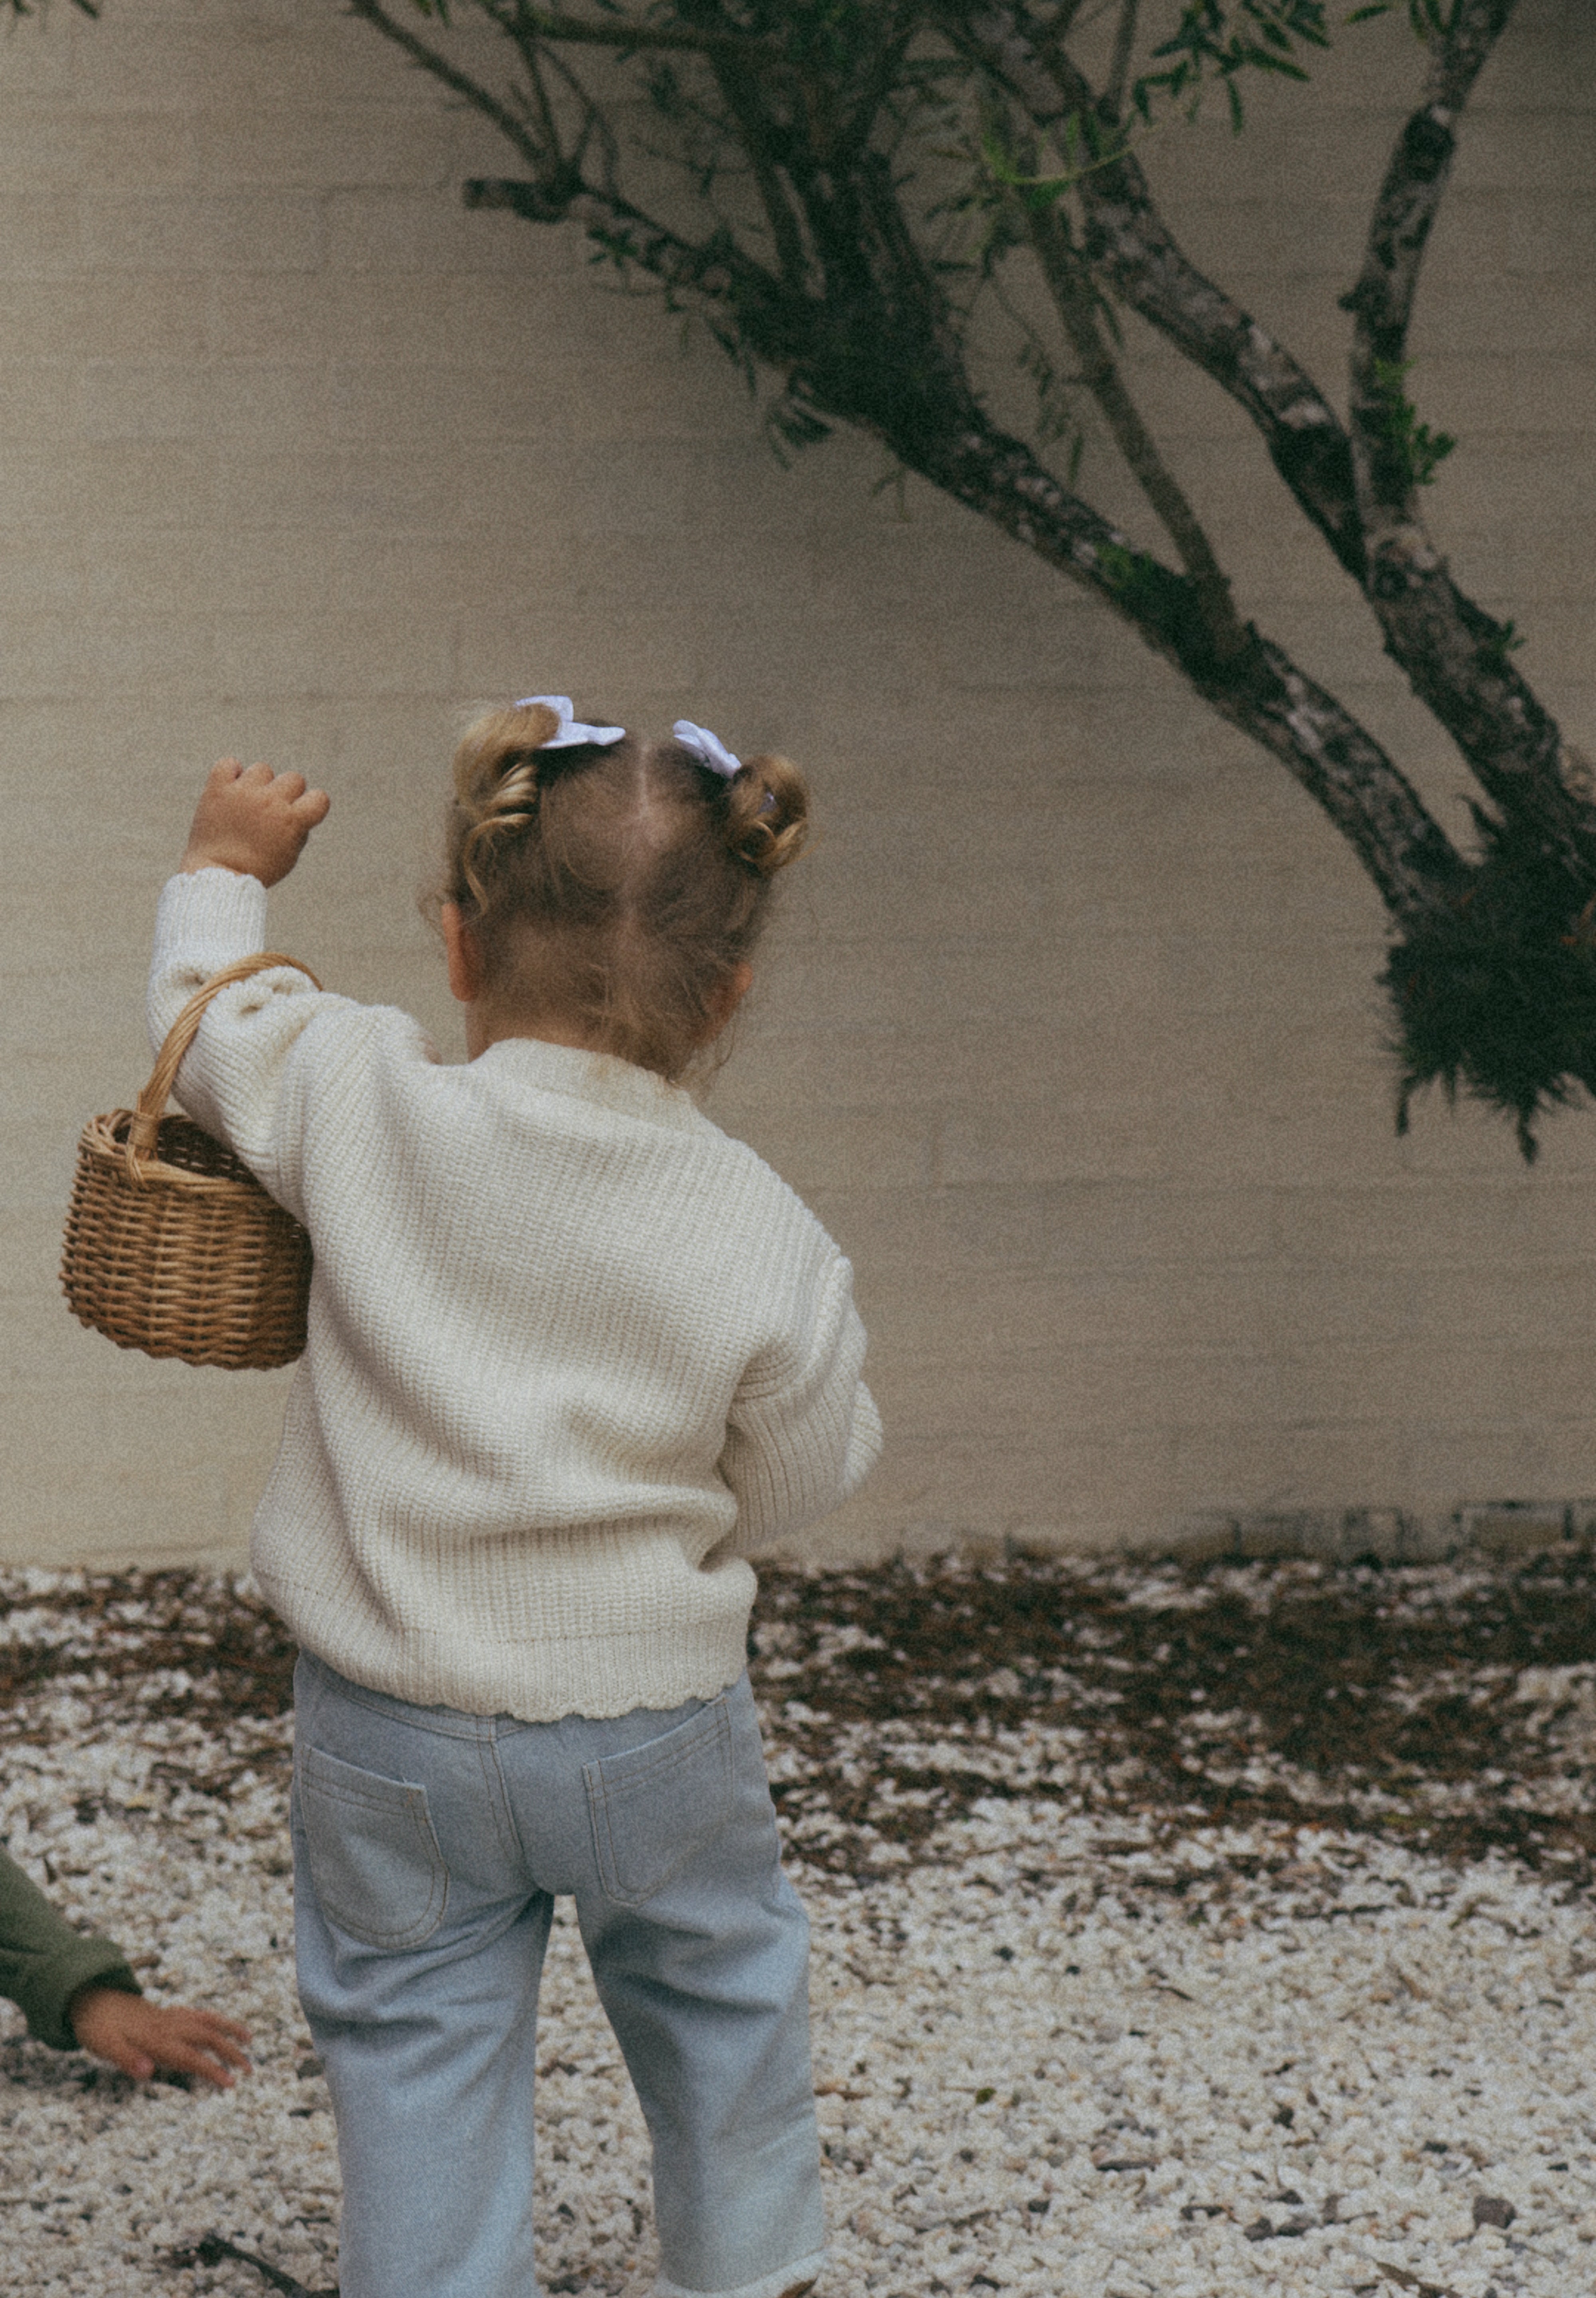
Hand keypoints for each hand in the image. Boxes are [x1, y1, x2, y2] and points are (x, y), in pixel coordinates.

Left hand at [68, 1984, 252, 2088]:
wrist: (90, 1997)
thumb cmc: (96, 2027)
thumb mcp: (105, 2046)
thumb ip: (127, 2059)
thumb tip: (149, 2072)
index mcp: (157, 2038)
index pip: (192, 2056)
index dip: (213, 2070)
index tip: (231, 2083)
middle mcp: (168, 2026)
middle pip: (208, 2037)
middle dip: (231, 2052)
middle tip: (250, 2069)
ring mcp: (169, 2017)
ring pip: (207, 2021)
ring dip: (229, 2029)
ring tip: (248, 2038)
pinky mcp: (165, 2012)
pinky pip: (196, 2013)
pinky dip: (213, 2019)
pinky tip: (217, 2025)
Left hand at [181, 758, 329, 886]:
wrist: (218, 874)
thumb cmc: (257, 869)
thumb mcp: (290, 855)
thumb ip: (300, 828)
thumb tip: (298, 805)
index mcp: (292, 820)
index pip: (320, 797)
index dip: (312, 806)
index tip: (300, 816)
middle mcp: (270, 802)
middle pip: (294, 778)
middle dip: (286, 794)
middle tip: (271, 812)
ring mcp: (243, 793)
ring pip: (263, 769)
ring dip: (259, 784)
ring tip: (247, 804)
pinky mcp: (218, 789)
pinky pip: (229, 764)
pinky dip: (231, 772)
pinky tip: (232, 789)